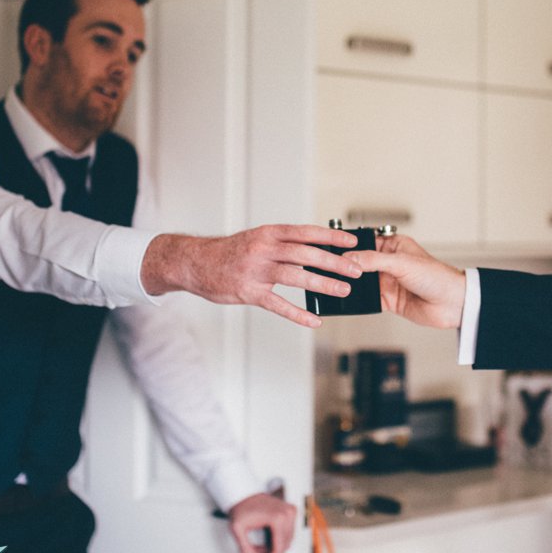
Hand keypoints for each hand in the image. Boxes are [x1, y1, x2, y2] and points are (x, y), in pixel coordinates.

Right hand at [140, 224, 361, 327]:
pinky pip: (278, 305)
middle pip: (306, 254)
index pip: (306, 232)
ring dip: (323, 284)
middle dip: (335, 262)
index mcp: (268, 233)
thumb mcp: (257, 239)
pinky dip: (298, 313)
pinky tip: (314, 320)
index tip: (352, 241)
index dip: (331, 236)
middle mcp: (264, 249)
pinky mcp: (249, 292)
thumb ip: (283, 244)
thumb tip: (315, 249)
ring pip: (296, 277)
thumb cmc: (229, 252)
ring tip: (343, 291)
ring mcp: (256, 271)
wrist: (194, 262)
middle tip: (356, 269)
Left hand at [227, 492, 296, 552]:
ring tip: (259, 548)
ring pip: (288, 541)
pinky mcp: (291, 511)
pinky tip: (267, 540)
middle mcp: (287, 514)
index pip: (278, 548)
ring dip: (275, 548)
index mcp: (277, 518)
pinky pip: (288, 532)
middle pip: (284, 546)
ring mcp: (290, 512)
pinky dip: (278, 539)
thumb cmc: (242, 507)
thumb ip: (245, 550)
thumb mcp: (237, 530)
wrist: (244, 493)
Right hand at [345, 234, 465, 328]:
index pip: (366, 242)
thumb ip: (373, 260)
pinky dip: (359, 300)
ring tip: (339, 282)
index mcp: (394, 246)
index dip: (352, 245)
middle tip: (333, 267)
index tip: (335, 248)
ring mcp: (388, 282)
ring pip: (362, 281)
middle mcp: (389, 263)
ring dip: (353, 283)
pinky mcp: (389, 300)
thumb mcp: (402, 263)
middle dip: (348, 266)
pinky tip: (350, 298)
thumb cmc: (437, 276)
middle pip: (361, 262)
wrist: (452, 304)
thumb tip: (349, 258)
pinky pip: (368, 299)